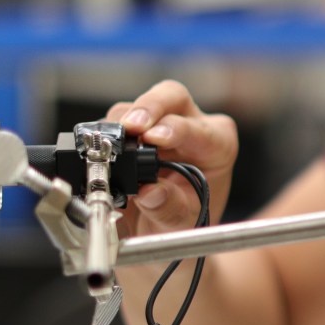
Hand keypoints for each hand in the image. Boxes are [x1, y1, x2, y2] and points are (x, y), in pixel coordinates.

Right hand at [105, 80, 238, 234]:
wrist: (165, 228)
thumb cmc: (185, 221)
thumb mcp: (183, 224)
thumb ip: (169, 209)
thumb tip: (150, 193)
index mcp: (217, 145)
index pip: (198, 128)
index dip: (175, 129)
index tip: (154, 138)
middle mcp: (192, 124)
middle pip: (171, 96)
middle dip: (148, 107)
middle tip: (129, 126)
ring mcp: (160, 121)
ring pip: (135, 107)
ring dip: (119, 126)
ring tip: (111, 154)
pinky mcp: (132, 128)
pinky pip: (115, 120)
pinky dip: (106, 136)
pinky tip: (106, 155)